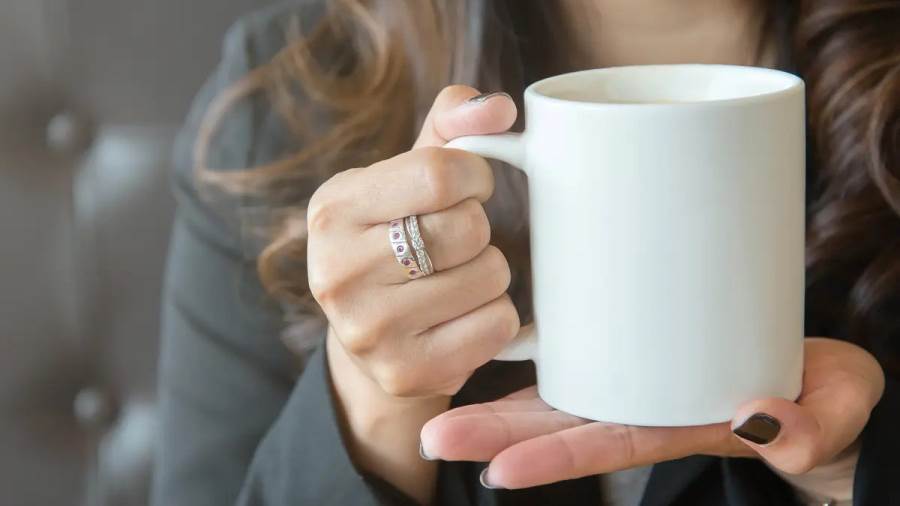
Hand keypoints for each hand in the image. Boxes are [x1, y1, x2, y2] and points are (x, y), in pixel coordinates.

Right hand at [306, 86, 517, 502]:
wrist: (370, 335)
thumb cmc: (397, 235)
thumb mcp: (407, 173)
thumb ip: (452, 125)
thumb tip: (499, 107)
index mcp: (332, 209)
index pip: (438, 173)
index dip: (475, 175)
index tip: (470, 186)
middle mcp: (337, 272)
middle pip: (467, 228)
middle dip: (478, 227)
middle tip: (454, 241)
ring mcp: (368, 331)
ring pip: (490, 276)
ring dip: (489, 272)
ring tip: (454, 278)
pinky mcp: (406, 372)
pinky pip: (498, 325)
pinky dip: (496, 315)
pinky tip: (462, 316)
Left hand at [421, 338, 885, 488]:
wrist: (822, 381)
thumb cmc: (825, 402)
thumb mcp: (830, 417)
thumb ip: (808, 430)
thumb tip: (767, 423)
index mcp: (679, 427)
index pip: (605, 445)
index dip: (551, 459)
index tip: (496, 469)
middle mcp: (646, 410)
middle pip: (561, 426)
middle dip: (496, 436)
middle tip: (433, 436)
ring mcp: (638, 383)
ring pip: (559, 398)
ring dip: (498, 407)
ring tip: (438, 414)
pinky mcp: (639, 351)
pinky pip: (581, 360)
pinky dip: (536, 362)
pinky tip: (489, 354)